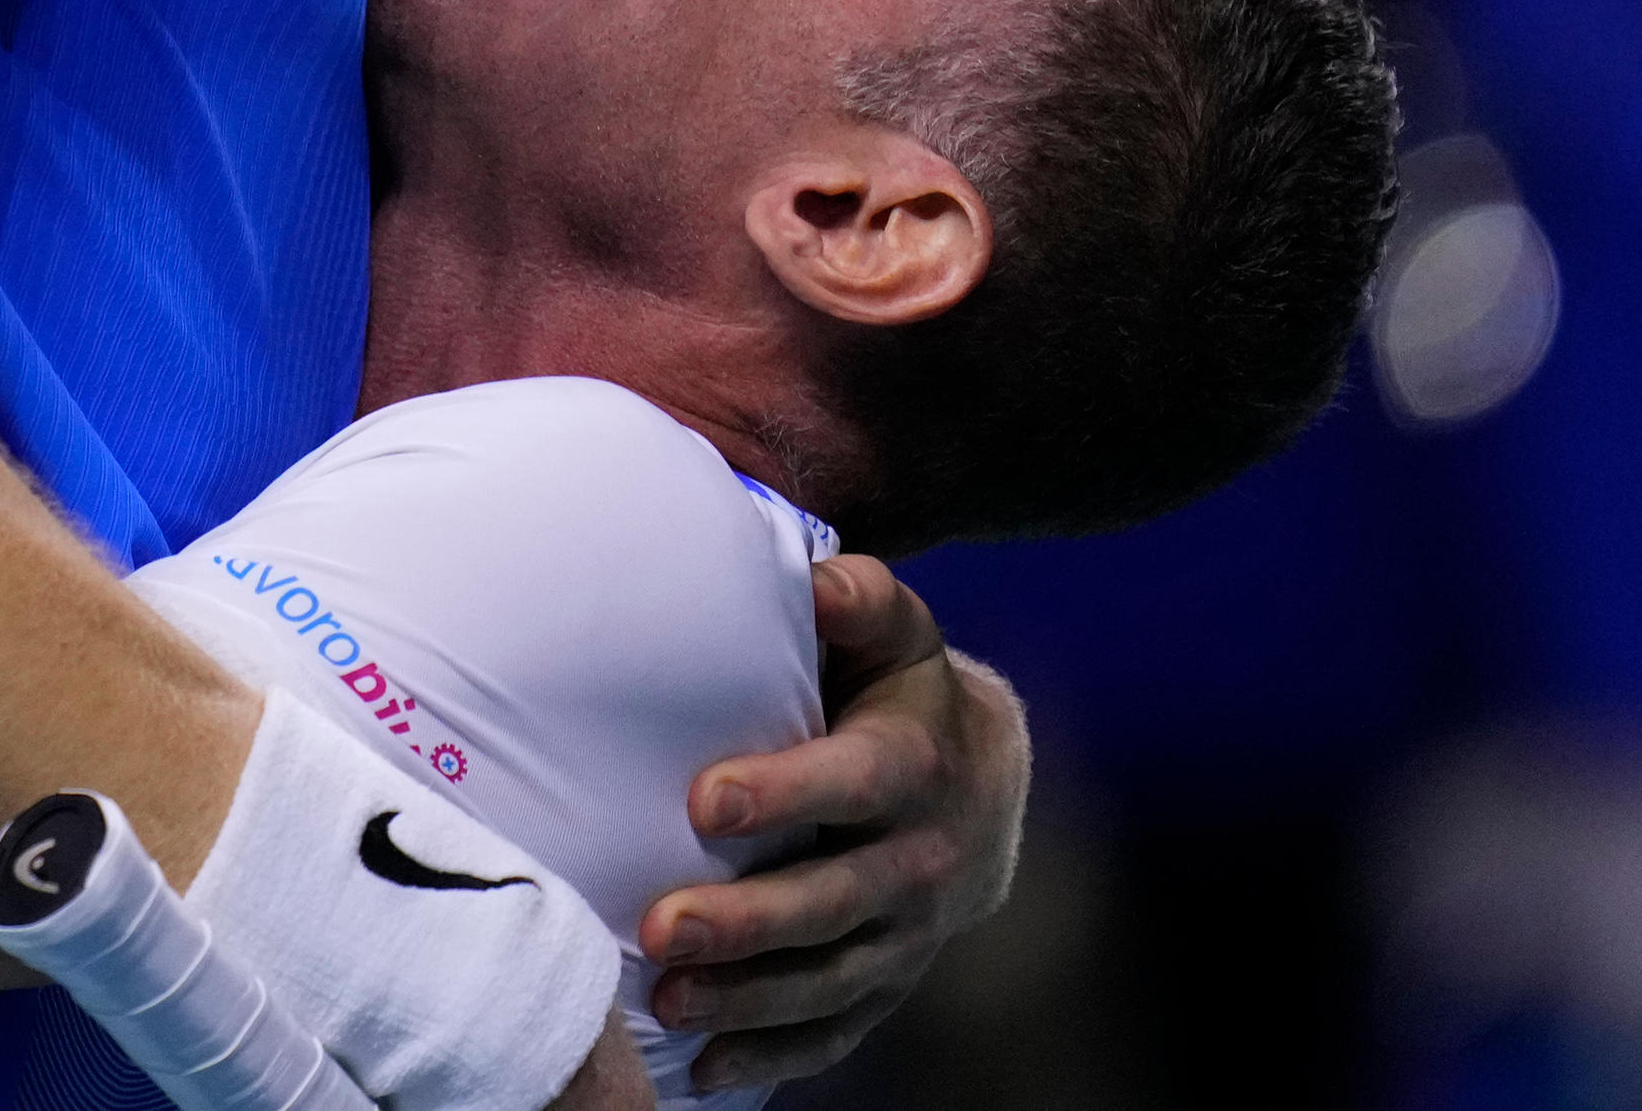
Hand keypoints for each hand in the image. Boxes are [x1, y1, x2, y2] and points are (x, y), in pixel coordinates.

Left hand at [634, 555, 1027, 1091]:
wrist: (979, 782)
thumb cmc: (898, 688)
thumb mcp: (894, 632)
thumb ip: (856, 598)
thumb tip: (816, 581)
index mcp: (913, 766)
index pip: (852, 784)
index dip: (784, 792)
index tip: (703, 801)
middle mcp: (918, 859)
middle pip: (833, 901)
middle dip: (748, 922)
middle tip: (662, 928)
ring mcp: (906, 934)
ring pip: (829, 979)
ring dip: (748, 998)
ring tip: (668, 1000)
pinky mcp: (888, 982)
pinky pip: (836, 1031)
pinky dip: (774, 1055)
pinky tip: (706, 1072)